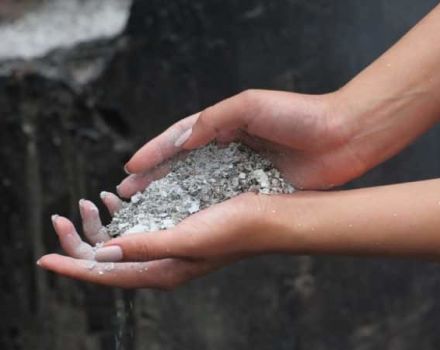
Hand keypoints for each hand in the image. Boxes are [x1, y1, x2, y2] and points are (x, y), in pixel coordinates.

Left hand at [38, 192, 285, 288]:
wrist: (265, 217)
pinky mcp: (174, 228)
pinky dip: (121, 215)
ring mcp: (167, 245)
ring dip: (99, 225)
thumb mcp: (186, 240)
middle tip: (62, 215)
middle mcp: (160, 262)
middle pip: (107, 258)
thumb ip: (145, 248)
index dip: (73, 266)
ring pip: (120, 241)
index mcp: (160, 270)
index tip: (44, 258)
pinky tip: (116, 200)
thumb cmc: (232, 229)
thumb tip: (104, 254)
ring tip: (88, 201)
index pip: (106, 274)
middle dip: (80, 241)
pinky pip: (137, 227)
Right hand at [118, 89, 365, 196]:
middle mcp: (226, 149)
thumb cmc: (298, 114)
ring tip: (147, 210)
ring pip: (197, 187)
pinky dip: (202, 210)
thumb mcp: (249, 105)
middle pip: (181, 167)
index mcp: (222, 125)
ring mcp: (239, 171)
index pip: (179, 139)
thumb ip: (212, 120)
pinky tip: (184, 221)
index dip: (153, 153)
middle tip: (126, 194)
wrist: (343, 136)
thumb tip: (181, 140)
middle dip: (154, 179)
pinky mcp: (255, 189)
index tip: (130, 168)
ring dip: (171, 198)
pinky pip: (222, 201)